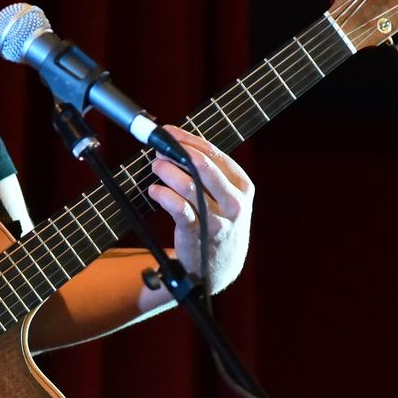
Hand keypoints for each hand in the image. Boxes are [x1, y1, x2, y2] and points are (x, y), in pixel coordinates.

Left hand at [145, 126, 255, 294]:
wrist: (219, 265)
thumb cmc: (218, 222)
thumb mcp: (226, 197)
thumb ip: (209, 172)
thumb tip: (178, 142)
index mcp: (242, 186)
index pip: (214, 153)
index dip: (187, 140)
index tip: (168, 132)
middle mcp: (234, 202)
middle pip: (202, 165)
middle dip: (175, 153)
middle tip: (159, 151)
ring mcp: (217, 218)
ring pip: (187, 184)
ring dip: (166, 171)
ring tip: (156, 167)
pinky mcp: (198, 233)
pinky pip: (177, 207)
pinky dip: (162, 194)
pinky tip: (154, 191)